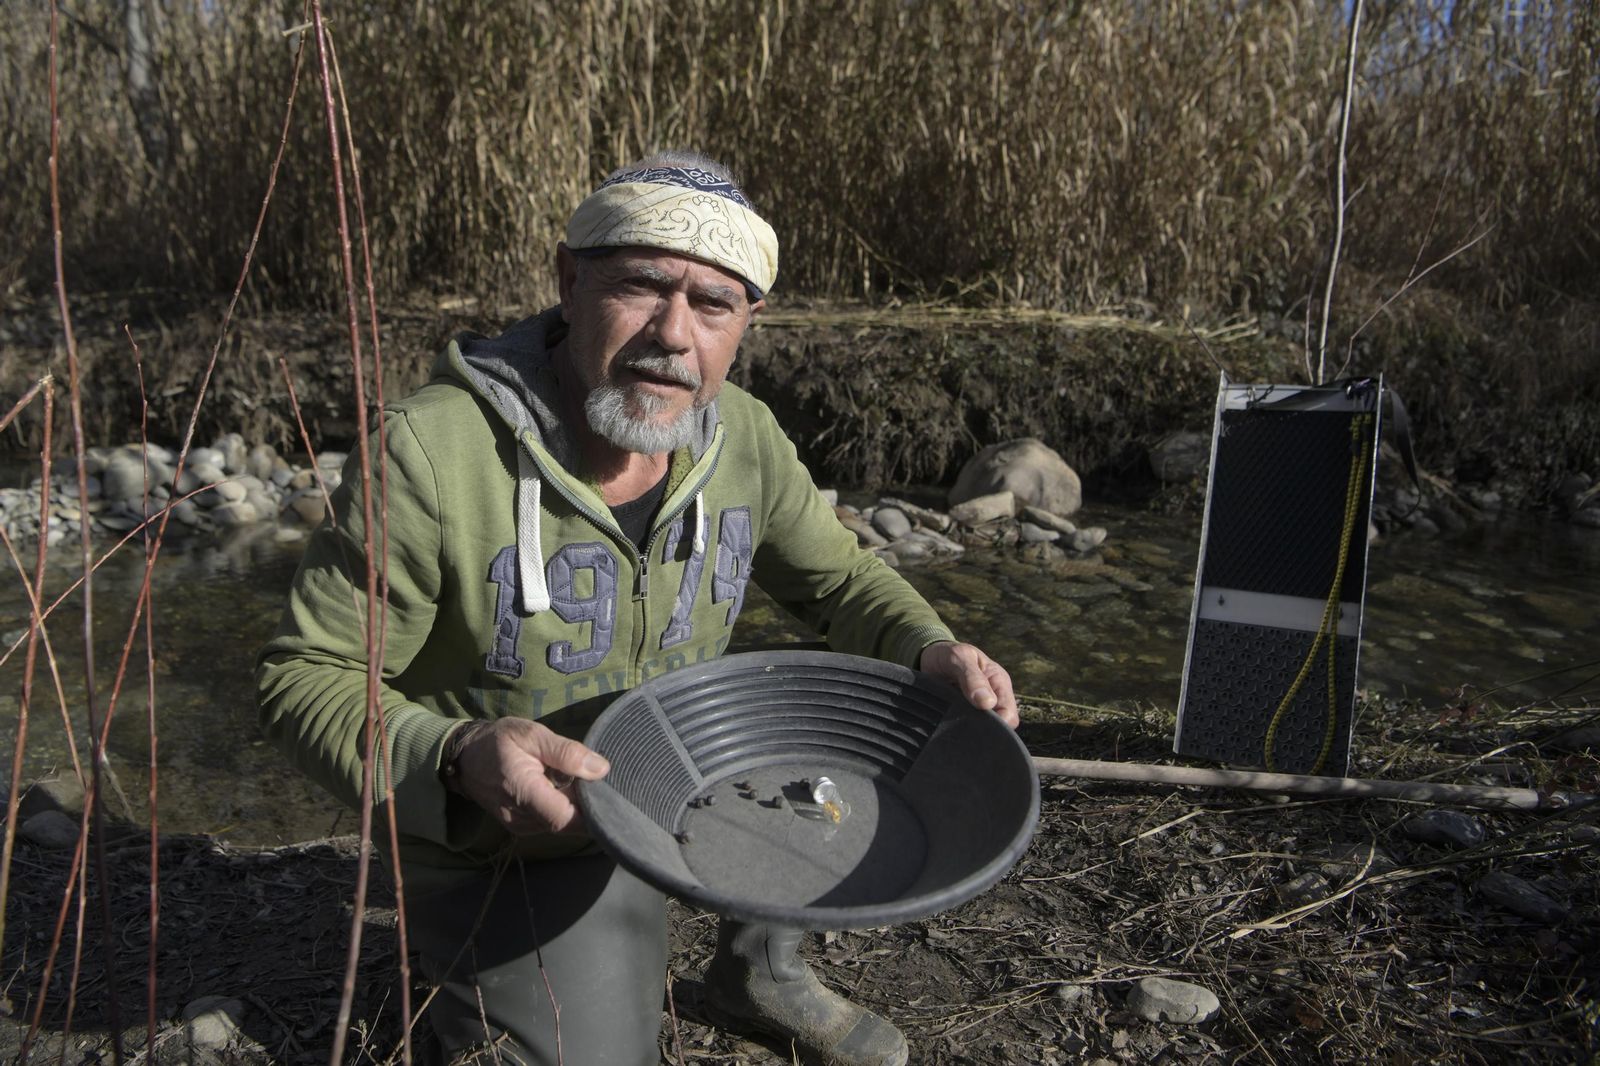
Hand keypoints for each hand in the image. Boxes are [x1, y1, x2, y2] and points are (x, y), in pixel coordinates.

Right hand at [450, 718, 610, 834]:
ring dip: (578, 809)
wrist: (465, 758)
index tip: (613, 794)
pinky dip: (566, 810)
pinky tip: (572, 791)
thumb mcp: (531, 734)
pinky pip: (552, 823)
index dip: (593, 812)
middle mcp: (520, 818)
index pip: (565, 818)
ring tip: (589, 784)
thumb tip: (601, 769)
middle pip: (568, 825)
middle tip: (608, 786)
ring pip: (562, 827)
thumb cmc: (499, 741)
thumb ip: (566, 752)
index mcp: (522, 791)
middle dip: (590, 809)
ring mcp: (520, 826)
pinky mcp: (522, 827)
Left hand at [919, 641, 1018, 728]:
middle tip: (962, 722)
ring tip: (952, 721)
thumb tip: (988, 703)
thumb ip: (973, 677)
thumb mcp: (959, 657)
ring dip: (968, 729)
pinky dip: (957, 730)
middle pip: (998, 728)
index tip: (978, 720)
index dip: (998, 723)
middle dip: (983, 729)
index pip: (1009, 715)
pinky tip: (947, 726)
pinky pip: (964, 731)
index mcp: (999, 683)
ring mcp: (977, 710)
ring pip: (981, 731)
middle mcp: (992, 699)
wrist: (927, 657)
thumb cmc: (948, 654)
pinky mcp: (961, 716)